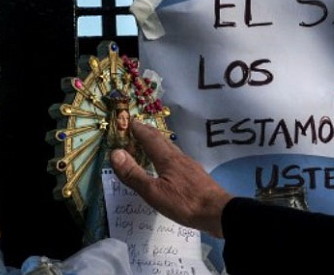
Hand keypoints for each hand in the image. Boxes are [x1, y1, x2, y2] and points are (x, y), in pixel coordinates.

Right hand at [110, 120, 232, 237]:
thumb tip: (115, 152)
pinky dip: (168, 155)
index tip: (127, 121)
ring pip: (171, 149)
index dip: (138, 129)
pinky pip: (178, 159)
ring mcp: (190, 166)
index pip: (150, 138)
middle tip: (137, 128)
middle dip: (148, 133)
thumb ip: (134, 174)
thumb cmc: (184, 202)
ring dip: (159, 143)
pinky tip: (169, 165)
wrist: (217, 212)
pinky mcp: (196, 175)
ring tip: (150, 144)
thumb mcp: (153, 192)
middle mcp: (179, 157)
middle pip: (162, 140)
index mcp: (167, 159)